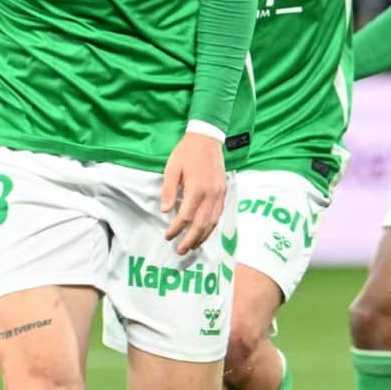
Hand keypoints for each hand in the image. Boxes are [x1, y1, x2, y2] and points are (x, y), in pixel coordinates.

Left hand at [160, 129, 228, 255]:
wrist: (207, 138)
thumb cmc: (186, 153)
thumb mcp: (172, 168)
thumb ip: (169, 190)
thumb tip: (166, 211)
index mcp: (197, 188)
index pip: (186, 216)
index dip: (176, 229)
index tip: (168, 236)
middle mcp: (211, 194)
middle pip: (202, 224)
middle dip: (190, 239)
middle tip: (180, 250)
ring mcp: (220, 194)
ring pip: (212, 222)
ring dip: (202, 237)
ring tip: (192, 246)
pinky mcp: (224, 192)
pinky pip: (218, 215)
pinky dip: (211, 227)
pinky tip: (204, 233)